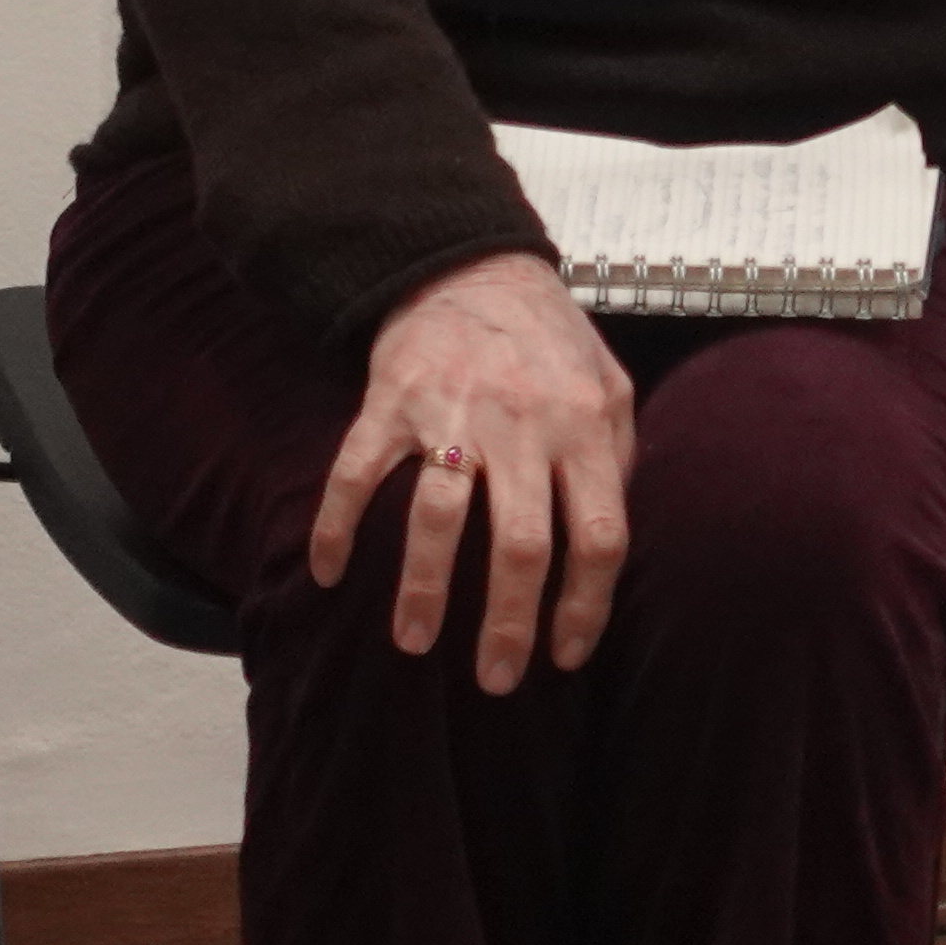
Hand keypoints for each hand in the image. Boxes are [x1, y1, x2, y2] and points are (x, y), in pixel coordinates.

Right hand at [311, 249, 635, 692]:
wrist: (471, 265)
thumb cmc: (548, 341)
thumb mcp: (610, 388)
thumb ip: (616, 463)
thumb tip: (607, 553)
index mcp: (584, 427)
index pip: (601, 536)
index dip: (587, 607)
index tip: (565, 655)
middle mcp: (522, 424)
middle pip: (521, 544)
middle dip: (506, 623)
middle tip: (494, 679)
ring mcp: (452, 413)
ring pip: (437, 518)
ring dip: (422, 590)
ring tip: (413, 644)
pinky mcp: (391, 401)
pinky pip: (356, 473)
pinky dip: (336, 527)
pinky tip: (330, 574)